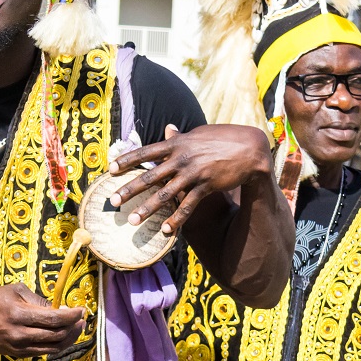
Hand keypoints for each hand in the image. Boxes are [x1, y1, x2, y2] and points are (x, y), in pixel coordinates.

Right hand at [0, 284, 84, 356]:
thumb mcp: (15, 291)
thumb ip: (38, 301)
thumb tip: (60, 310)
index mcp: (18, 313)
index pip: (54, 318)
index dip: (72, 315)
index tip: (81, 310)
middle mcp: (19, 333)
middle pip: (56, 335)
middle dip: (73, 327)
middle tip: (82, 319)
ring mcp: (18, 347)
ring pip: (52, 347)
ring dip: (68, 338)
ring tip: (76, 328)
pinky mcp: (17, 354)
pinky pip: (42, 352)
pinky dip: (56, 345)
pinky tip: (62, 336)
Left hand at [107, 124, 272, 235]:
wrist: (250, 148)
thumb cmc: (223, 138)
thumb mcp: (199, 134)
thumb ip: (181, 137)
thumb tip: (168, 129)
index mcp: (177, 143)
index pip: (146, 151)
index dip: (127, 160)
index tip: (111, 169)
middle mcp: (181, 158)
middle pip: (150, 175)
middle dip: (129, 189)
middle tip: (112, 200)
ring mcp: (193, 173)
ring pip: (165, 194)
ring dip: (146, 208)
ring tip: (132, 220)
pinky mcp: (206, 186)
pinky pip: (187, 206)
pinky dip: (176, 219)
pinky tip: (166, 230)